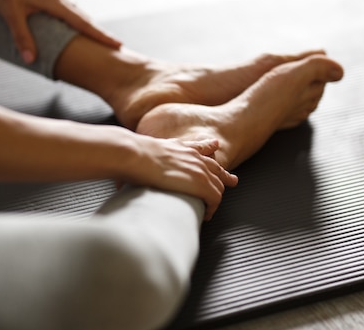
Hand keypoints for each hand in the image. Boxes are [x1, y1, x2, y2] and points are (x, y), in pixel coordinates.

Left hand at [0, 0, 120, 63]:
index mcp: (54, 2)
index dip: (101, 35)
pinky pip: (62, 3)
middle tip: (112, 44)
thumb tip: (30, 60)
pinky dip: (69, 14)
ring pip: (72, 9)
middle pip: (82, 17)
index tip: (118, 44)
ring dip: (83, 22)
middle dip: (97, 31)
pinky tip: (66, 18)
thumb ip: (22, 38)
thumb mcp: (11, 15)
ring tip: (92, 35)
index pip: (83, 23)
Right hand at [123, 137, 237, 220]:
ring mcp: (199, 170)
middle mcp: (195, 157)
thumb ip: (149, 152)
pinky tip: (206, 214)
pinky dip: (212, 208)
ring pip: (218, 186)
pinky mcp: (201, 184)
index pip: (203, 150)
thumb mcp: (146, 149)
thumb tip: (130, 155)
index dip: (211, 153)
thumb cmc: (134, 156)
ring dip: (214, 198)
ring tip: (209, 209)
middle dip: (225, 176)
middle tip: (232, 181)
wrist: (135, 155)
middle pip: (217, 168)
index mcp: (183, 148)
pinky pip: (215, 198)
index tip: (216, 150)